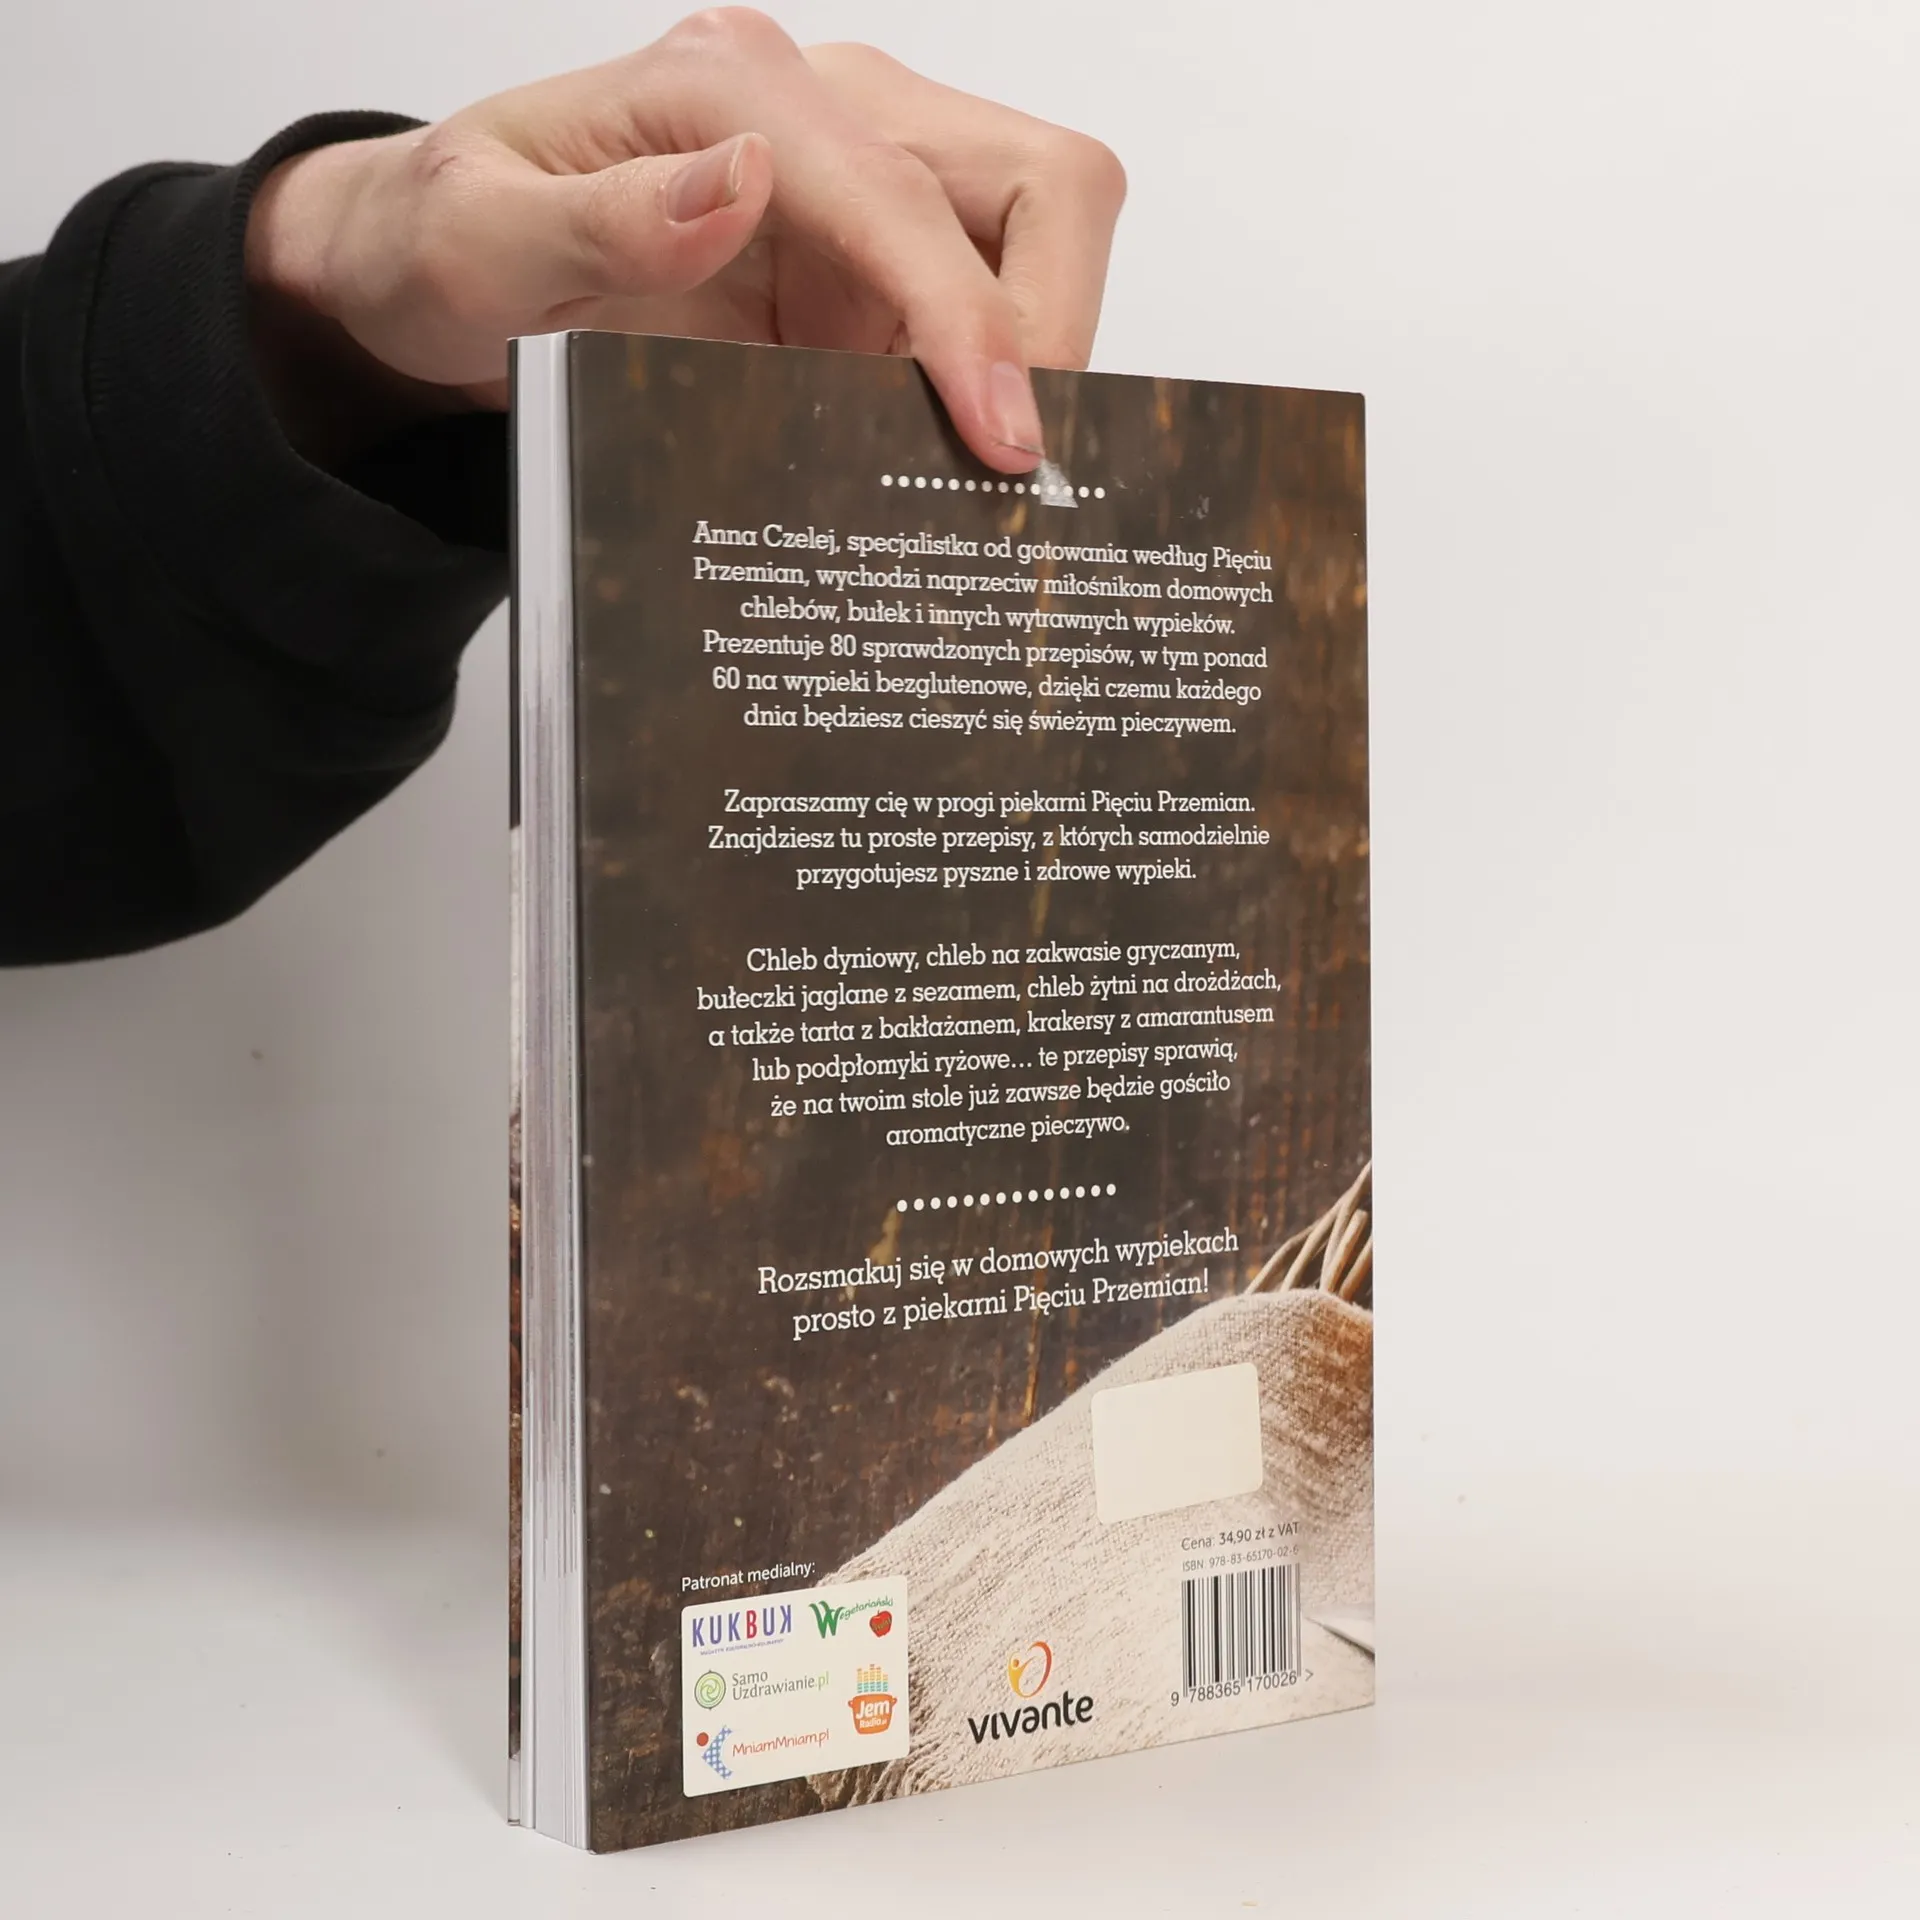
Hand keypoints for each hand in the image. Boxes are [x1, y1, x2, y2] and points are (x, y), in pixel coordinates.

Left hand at [245, 8, 1125, 471]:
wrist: (428, 271)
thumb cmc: (441, 239)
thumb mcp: (472, 237)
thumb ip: (597, 217)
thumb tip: (735, 183)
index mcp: (733, 89)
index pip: (905, 194)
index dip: (974, 319)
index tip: (1003, 440)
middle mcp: (820, 123)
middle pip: (1034, 186)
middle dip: (1055, 322)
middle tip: (1021, 463)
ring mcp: (857, 201)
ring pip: (1028, 251)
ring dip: (1034, 365)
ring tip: (994, 490)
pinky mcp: (863, 276)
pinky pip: (972, 326)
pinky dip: (987, 397)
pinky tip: (952, 477)